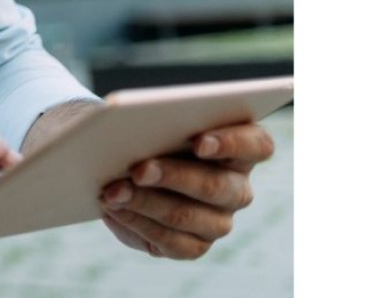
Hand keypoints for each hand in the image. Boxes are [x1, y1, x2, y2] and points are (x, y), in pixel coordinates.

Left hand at [98, 122, 275, 259]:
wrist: (128, 169)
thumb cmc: (152, 135)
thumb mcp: (159, 122)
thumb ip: (160, 122)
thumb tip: (132, 127)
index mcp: (242, 148)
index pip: (256, 145)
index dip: (231, 143)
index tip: (199, 142)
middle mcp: (237, 187)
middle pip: (216, 186)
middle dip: (172, 176)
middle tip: (138, 170)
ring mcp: (219, 220)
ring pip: (186, 216)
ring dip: (145, 203)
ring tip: (112, 192)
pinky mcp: (195, 245)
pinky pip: (171, 242)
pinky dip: (137, 224)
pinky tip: (115, 210)